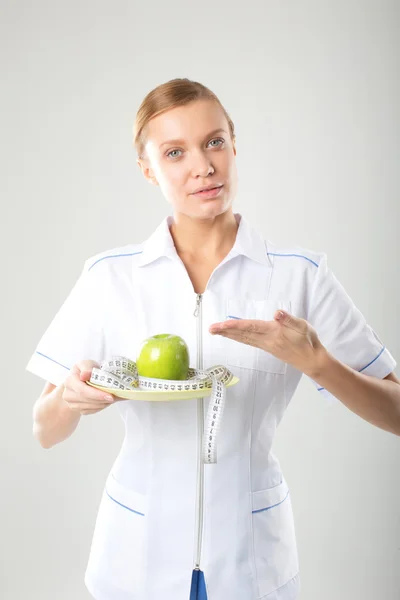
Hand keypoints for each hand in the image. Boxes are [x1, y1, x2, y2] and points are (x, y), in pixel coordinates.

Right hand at [63, 360, 115, 415]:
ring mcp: (72, 404)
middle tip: (117, 397)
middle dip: (103, 399)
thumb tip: (85, 375)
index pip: (83, 390)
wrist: (80, 380)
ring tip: (115, 397)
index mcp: (70, 381)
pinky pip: (92, 411)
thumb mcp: (86, 364)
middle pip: (88, 400)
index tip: (110, 396)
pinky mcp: (78, 410)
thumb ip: (86, 367)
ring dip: (104, 403)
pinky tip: (107, 400)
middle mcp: (68, 394)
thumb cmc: (85, 370)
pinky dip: (102, 406)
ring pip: (91, 407)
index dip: (97, 394)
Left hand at [209, 309, 326, 376]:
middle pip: (242, 334)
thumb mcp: (302, 326)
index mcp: (273, 332)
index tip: (222, 325)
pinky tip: (233, 336)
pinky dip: (238, 338)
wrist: (311, 360)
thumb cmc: (307, 341)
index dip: (235, 325)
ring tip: (216, 331)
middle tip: (211, 329)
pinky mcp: (267, 347)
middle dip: (226, 331)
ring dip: (229, 335)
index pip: (250, 327)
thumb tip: (277, 313)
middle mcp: (266, 340)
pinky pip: (248, 341)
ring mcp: (265, 345)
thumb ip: (289, 319)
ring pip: (244, 338)